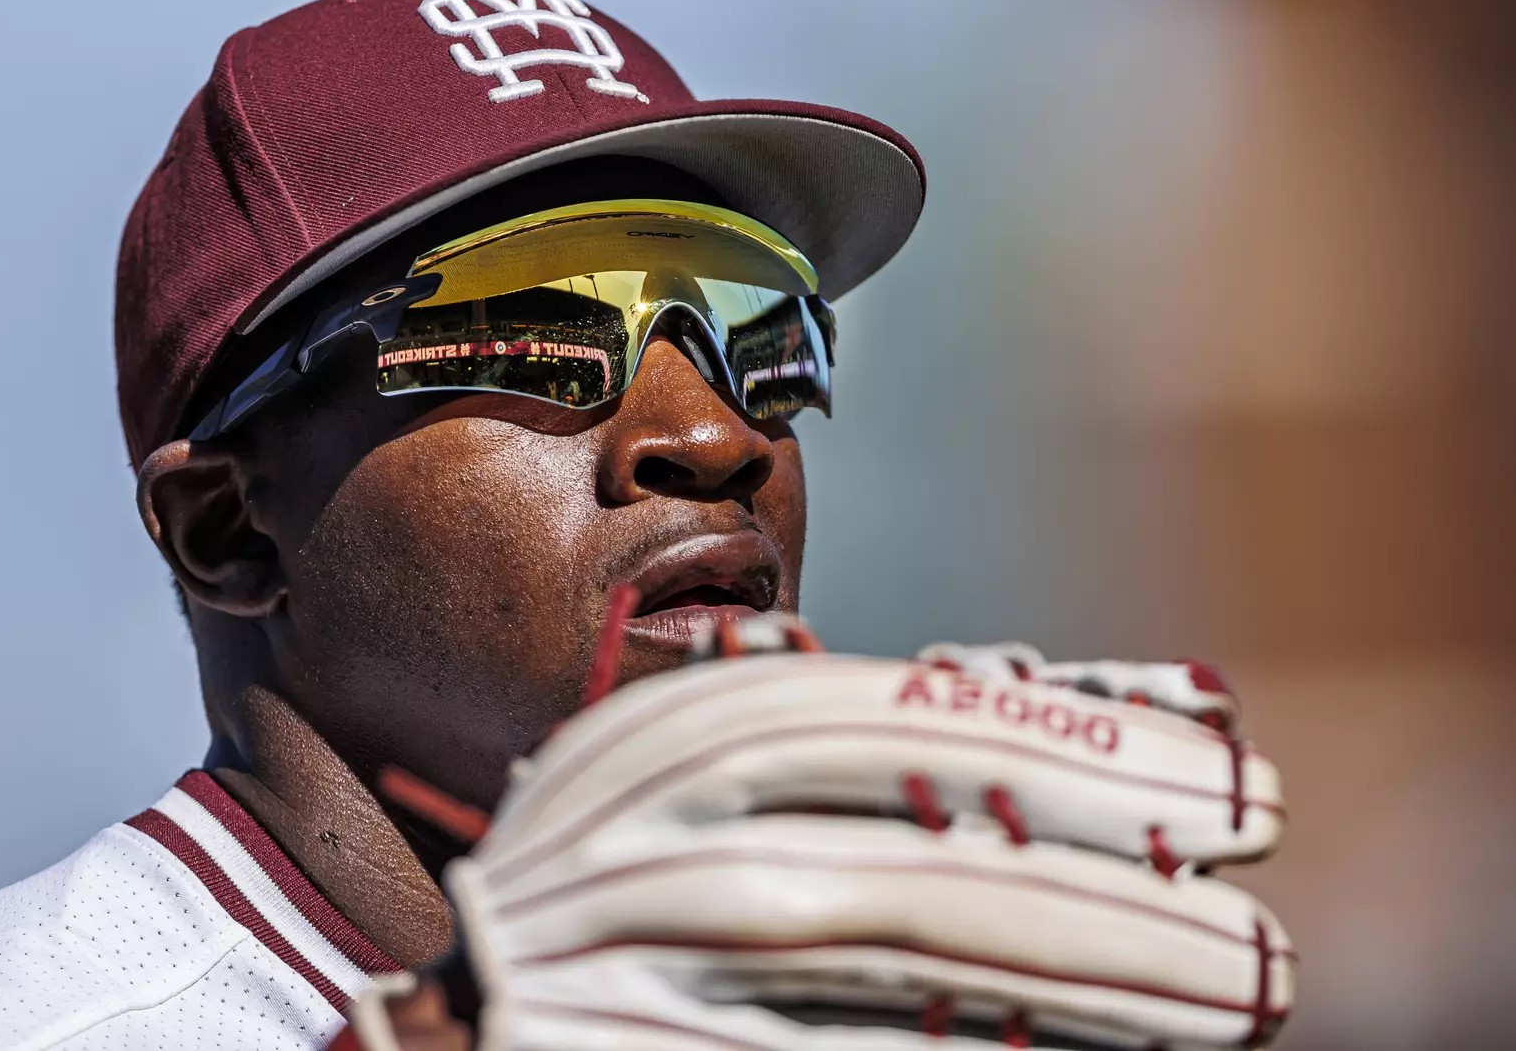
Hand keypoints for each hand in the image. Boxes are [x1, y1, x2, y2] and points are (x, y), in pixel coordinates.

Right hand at [342, 625, 1292, 1050]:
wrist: (452, 1016)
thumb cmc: (597, 882)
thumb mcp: (689, 776)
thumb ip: (814, 741)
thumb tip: (1021, 702)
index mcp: (672, 731)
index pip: (910, 717)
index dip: (1082, 744)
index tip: (1223, 778)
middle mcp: (659, 830)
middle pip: (928, 843)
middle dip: (1122, 887)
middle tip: (1264, 926)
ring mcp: (649, 950)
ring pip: (908, 949)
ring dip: (1091, 980)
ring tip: (1234, 998)